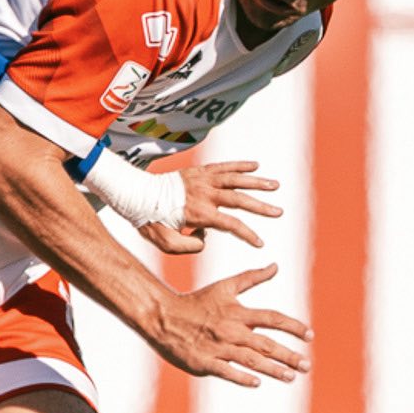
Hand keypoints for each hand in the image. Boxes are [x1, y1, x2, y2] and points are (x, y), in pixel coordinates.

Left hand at [144, 161, 281, 255]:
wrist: (134, 194)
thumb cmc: (149, 222)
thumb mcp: (166, 244)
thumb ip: (190, 247)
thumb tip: (206, 238)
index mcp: (199, 213)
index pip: (231, 225)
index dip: (248, 234)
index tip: (259, 243)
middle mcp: (204, 194)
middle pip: (239, 200)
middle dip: (261, 207)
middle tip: (279, 212)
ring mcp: (202, 180)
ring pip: (236, 179)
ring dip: (257, 182)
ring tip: (275, 185)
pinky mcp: (198, 171)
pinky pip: (223, 166)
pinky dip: (240, 165)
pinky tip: (255, 165)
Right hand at [149, 262, 310, 386]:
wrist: (162, 316)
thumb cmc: (196, 302)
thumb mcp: (224, 287)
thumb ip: (252, 278)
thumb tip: (275, 266)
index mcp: (237, 313)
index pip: (272, 319)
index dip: (293, 327)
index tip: (310, 336)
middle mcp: (230, 330)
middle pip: (266, 344)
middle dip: (289, 356)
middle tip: (306, 366)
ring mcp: (217, 347)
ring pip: (251, 361)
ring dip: (273, 370)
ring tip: (290, 377)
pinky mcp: (203, 362)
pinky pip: (226, 372)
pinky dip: (242, 377)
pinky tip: (257, 382)